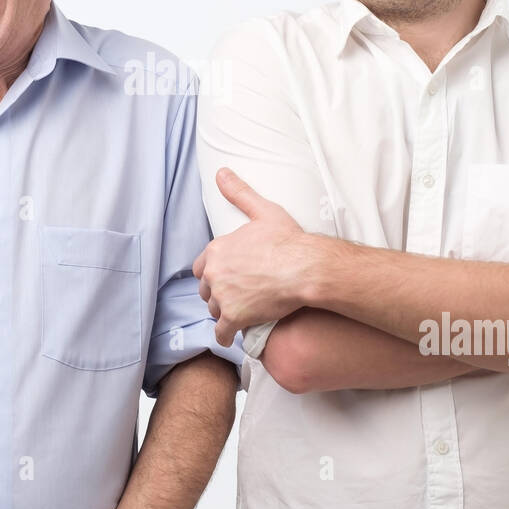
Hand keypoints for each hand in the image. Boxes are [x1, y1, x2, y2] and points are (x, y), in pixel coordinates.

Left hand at [192, 168, 315, 346]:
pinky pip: (221, 332)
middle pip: (206, 289)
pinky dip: (224, 335)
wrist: (305, 268)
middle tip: (234, 295)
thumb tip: (221, 172)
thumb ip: (239, 193)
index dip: (213, 272)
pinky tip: (230, 336)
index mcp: (217, 249)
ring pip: (214, 310)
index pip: (202, 266)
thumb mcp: (262, 211)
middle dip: (217, 293)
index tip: (225, 277)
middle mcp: (214, 273)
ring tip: (238, 312)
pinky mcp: (233, 317)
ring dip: (223, 312)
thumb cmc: (288, 240)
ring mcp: (222, 296)